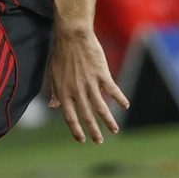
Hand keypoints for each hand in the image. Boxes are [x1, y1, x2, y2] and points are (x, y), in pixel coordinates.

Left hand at [48, 28, 129, 142]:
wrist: (72, 36)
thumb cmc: (61, 54)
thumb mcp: (53, 74)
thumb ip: (54, 91)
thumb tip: (53, 106)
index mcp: (63, 91)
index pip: (69, 116)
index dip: (76, 129)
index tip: (81, 140)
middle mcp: (76, 90)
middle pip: (86, 115)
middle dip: (93, 130)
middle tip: (99, 142)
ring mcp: (89, 82)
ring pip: (100, 106)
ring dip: (108, 120)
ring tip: (114, 131)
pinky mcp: (101, 74)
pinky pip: (112, 89)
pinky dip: (119, 98)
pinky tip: (125, 106)